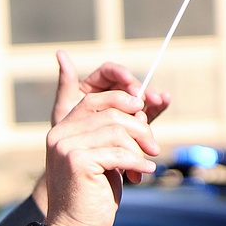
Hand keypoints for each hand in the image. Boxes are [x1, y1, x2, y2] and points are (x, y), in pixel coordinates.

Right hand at [10, 90, 158, 225]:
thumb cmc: (92, 198)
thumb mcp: (104, 159)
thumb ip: (114, 135)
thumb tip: (140, 110)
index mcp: (62, 131)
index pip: (93, 100)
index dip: (120, 100)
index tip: (142, 110)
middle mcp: (60, 135)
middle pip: (110, 114)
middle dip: (139, 129)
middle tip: (153, 148)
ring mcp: (67, 147)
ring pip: (117, 132)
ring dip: (139, 148)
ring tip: (145, 166)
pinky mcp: (78, 162)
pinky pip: (118, 153)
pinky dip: (137, 162)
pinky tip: (144, 172)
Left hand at [51, 49, 170, 129]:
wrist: (79, 171)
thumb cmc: (65, 141)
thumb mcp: (64, 111)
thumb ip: (66, 84)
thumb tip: (60, 53)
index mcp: (93, 88)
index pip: (108, 73)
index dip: (120, 73)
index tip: (127, 80)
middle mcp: (110, 98)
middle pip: (127, 86)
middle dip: (137, 89)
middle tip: (143, 96)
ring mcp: (123, 113)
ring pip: (140, 99)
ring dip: (150, 97)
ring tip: (157, 100)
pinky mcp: (133, 127)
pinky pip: (148, 113)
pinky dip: (157, 107)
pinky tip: (164, 101)